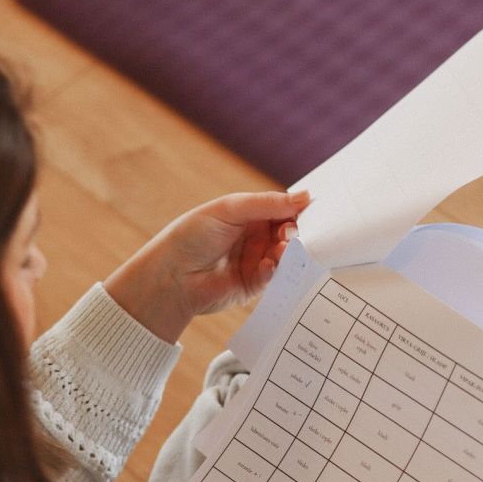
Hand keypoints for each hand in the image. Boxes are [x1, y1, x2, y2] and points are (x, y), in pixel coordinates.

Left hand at [104, 190, 309, 343]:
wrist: (172, 276)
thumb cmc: (193, 235)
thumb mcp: (230, 209)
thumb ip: (267, 203)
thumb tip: (304, 196)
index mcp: (249, 215)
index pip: (281, 210)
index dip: (295, 209)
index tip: (310, 208)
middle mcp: (254, 237)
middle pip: (287, 233)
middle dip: (293, 232)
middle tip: (289, 233)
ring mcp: (254, 261)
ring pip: (284, 256)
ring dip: (286, 252)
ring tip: (281, 249)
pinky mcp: (252, 285)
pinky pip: (273, 277)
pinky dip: (274, 270)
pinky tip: (267, 266)